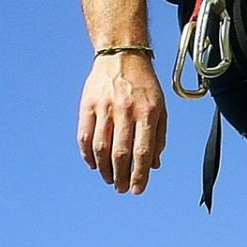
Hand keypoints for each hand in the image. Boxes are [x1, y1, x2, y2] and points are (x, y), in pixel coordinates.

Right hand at [77, 51, 167, 193]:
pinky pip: (85, 136)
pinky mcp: (88, 105)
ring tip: (109, 179)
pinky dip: (88, 155)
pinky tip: (93, 164)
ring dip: (104, 170)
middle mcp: (126, 111)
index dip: (139, 175)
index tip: (137, 190)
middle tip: (122, 189)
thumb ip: (158, 137)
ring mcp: (104, 108)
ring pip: (101, 148)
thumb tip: (153, 166)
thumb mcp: (160, 107)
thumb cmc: (145, 85)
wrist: (122, 55)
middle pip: (120, 154)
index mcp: (147, 112)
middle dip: (121, 177)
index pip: (142, 151)